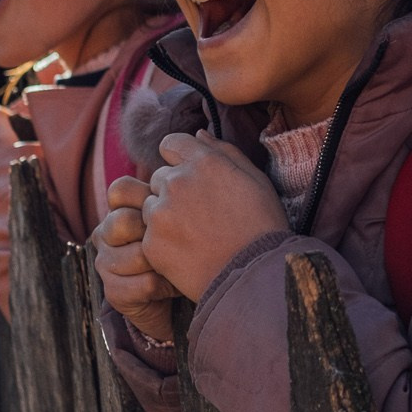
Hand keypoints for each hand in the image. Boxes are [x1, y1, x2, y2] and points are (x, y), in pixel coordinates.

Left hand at [0, 104, 36, 310]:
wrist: (19, 246)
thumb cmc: (43, 206)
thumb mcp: (49, 168)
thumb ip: (36, 149)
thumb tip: (32, 137)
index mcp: (1, 148)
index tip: (5, 121)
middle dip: (0, 156)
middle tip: (19, 169)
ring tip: (12, 196)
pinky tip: (2, 213)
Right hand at [94, 175, 180, 343]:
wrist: (181, 291)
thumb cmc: (189, 243)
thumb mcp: (189, 207)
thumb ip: (191, 175)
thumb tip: (202, 135)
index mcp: (122, 207)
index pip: (119, 190)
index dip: (148, 197)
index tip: (177, 210)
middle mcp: (106, 232)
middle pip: (121, 221)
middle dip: (157, 232)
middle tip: (182, 240)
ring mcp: (106, 262)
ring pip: (135, 255)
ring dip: (167, 263)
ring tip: (184, 265)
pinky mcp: (114, 292)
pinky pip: (142, 284)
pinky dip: (167, 285)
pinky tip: (178, 285)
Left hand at [140, 131, 286, 301]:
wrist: (255, 277)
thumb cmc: (262, 226)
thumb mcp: (255, 179)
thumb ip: (224, 151)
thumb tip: (199, 134)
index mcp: (203, 161)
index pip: (170, 143)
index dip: (180, 158)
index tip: (193, 177)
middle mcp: (177, 182)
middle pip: (160, 177)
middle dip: (174, 190)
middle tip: (200, 214)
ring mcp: (160, 213)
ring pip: (151, 205)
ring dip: (166, 215)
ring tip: (195, 235)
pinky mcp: (151, 242)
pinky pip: (149, 234)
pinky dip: (163, 242)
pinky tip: (189, 251)